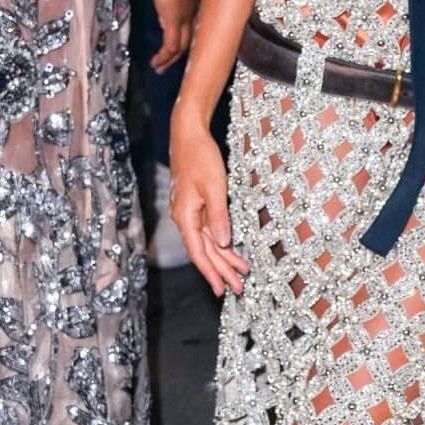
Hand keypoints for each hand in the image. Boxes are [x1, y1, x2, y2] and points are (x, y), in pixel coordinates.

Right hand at [147, 0, 198, 69]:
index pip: (197, 24)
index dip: (191, 36)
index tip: (184, 45)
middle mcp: (195, 10)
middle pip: (193, 39)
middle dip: (183, 54)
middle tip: (173, 63)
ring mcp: (186, 17)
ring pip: (183, 46)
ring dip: (171, 60)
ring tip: (161, 68)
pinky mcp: (174, 21)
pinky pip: (171, 46)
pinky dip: (164, 57)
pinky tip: (156, 63)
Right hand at [169, 114, 247, 295]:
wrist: (188, 135)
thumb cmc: (200, 157)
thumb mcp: (214, 187)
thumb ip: (218, 217)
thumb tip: (222, 244)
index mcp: (186, 217)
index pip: (199, 252)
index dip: (211, 272)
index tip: (221, 289)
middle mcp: (185, 218)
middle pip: (204, 251)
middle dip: (221, 271)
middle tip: (237, 288)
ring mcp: (190, 212)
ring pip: (208, 242)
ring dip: (223, 259)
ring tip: (239, 274)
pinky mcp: (197, 204)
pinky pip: (209, 230)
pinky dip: (221, 242)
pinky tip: (231, 250)